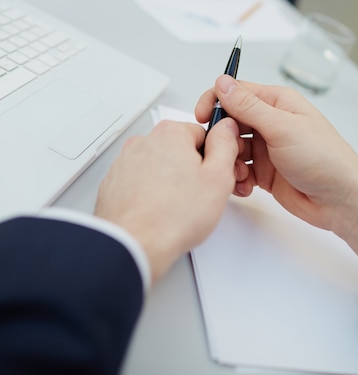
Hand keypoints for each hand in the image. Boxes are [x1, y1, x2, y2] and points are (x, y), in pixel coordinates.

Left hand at [95, 118, 245, 282]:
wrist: (133, 244)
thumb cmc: (171, 217)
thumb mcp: (218, 177)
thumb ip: (225, 145)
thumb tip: (226, 129)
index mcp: (170, 133)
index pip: (202, 134)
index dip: (214, 157)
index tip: (214, 175)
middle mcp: (144, 142)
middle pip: (179, 148)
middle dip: (191, 169)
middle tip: (198, 195)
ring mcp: (125, 162)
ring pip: (159, 165)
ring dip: (170, 180)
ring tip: (176, 206)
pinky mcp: (115, 182)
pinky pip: (140, 181)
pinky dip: (150, 192)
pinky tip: (159, 210)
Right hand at [196, 75, 357, 266]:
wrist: (341, 201)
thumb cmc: (324, 159)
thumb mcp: (282, 128)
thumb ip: (248, 106)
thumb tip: (223, 82)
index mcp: (277, 103)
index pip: (236, 92)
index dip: (216, 102)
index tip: (203, 117)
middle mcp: (270, 122)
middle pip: (230, 121)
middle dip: (221, 137)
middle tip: (223, 151)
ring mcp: (267, 147)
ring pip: (232, 148)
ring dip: (229, 160)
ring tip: (240, 173)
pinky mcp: (265, 171)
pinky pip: (239, 169)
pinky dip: (237, 178)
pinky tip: (245, 186)